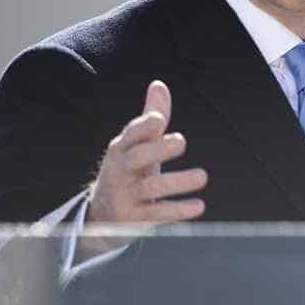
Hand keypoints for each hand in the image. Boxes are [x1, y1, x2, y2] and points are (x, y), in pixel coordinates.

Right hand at [82, 81, 206, 251]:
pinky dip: (177, 211)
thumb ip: (150, 118)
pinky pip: (156, 214)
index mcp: (122, 149)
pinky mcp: (133, 219)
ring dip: (177, 181)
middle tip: (182, 141)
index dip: (143, 126)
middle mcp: (120, 171)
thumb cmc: (129, 171)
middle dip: (158, 149)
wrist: (102, 215)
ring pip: (150, 188)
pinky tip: (198, 206)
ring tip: (202, 176)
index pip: (130, 134)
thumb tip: (159, 85)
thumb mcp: (136, 146)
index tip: (159, 120)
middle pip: (137, 158)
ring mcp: (125, 196)